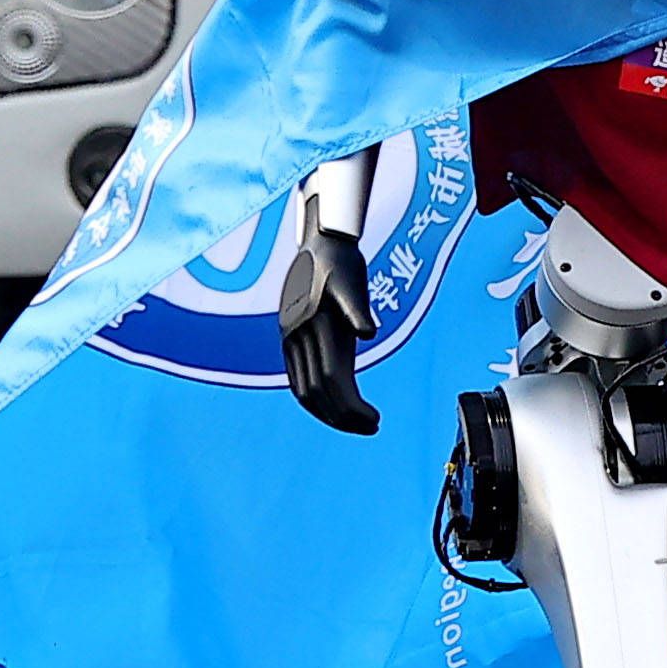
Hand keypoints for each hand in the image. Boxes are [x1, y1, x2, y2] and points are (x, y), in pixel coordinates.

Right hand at [278, 227, 380, 433]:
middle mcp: (298, 337)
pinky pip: (298, 378)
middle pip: (317, 392)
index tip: (375, 420)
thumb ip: (356, 308)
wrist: (319, 240)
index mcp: (314, 327)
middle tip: (372, 427)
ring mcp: (291, 339)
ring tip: (357, 423)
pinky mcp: (291, 338)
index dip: (352, 407)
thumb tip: (367, 333)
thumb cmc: (342, 260)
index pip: (332, 380)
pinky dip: (315, 398)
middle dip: (343, 418)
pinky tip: (334, 405)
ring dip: (329, 413)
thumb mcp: (352, 281)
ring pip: (304, 390)